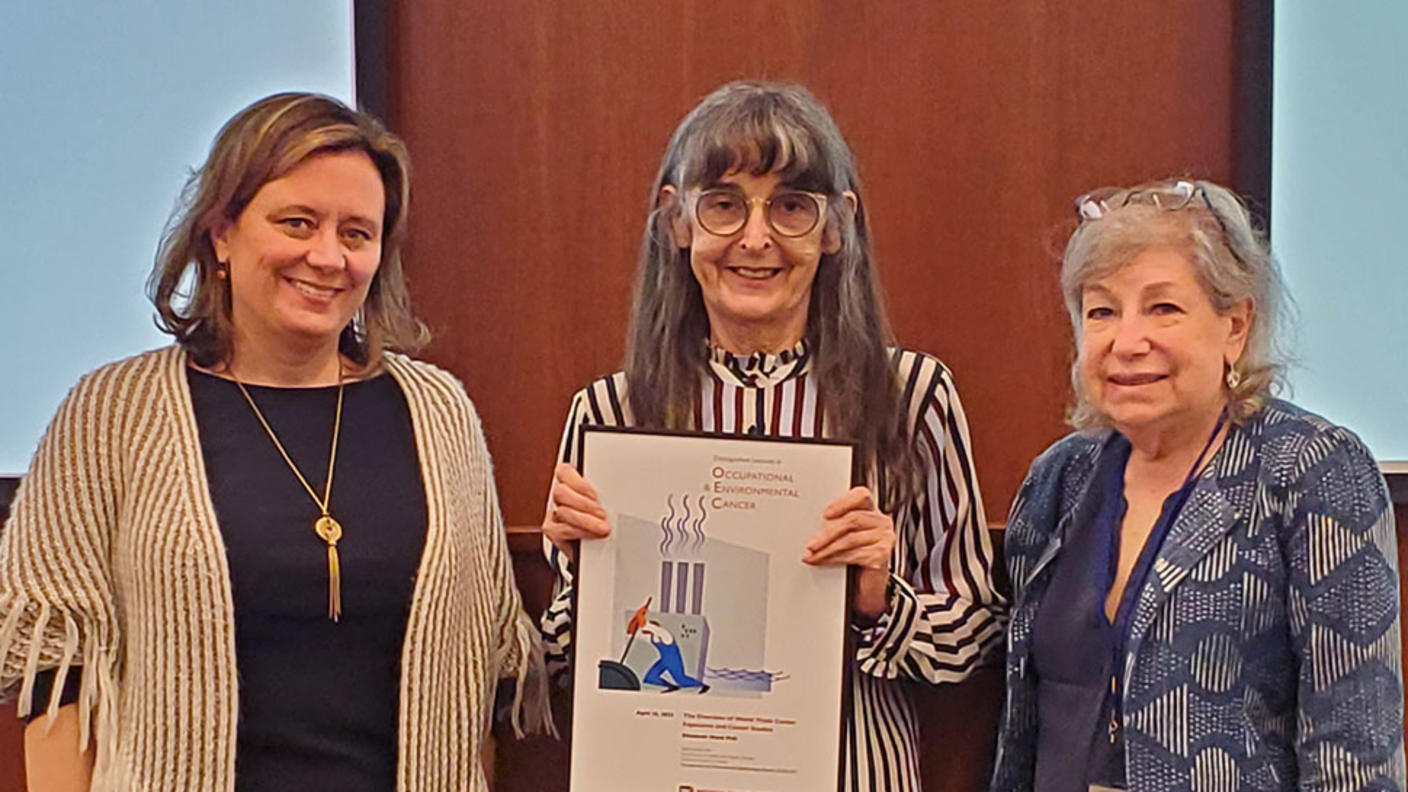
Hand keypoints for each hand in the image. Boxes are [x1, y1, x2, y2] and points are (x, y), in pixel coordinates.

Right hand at [542, 462, 609, 561]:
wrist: (599, 547)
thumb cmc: (604, 520)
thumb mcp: (606, 502)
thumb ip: (603, 493)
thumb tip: (616, 490)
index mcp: (571, 483)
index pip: (564, 472)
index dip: (579, 483)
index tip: (595, 495)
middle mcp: (560, 498)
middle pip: (560, 492)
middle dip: (584, 503)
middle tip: (602, 513)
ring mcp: (554, 515)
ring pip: (562, 512)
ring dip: (585, 520)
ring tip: (602, 527)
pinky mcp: (553, 532)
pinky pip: (562, 530)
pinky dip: (579, 532)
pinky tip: (591, 534)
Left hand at [804, 486, 895, 619]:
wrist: (866, 585)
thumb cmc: (854, 556)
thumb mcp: (844, 536)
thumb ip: (836, 525)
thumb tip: (812, 525)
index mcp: (870, 510)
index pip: (861, 495)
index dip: (843, 502)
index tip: (826, 514)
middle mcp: (880, 521)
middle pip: (852, 520)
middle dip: (826, 533)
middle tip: (810, 544)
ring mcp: (884, 537)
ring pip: (850, 539)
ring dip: (826, 549)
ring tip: (812, 555)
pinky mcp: (882, 554)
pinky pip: (854, 554)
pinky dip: (835, 558)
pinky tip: (824, 561)